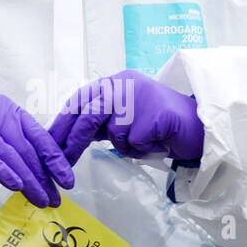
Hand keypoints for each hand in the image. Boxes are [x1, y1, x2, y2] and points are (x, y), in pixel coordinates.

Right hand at [0, 95, 73, 207]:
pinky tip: (16, 186)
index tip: (67, 180)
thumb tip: (41, 174)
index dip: (56, 159)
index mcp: (10, 111)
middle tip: (54, 198)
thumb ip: (15, 147)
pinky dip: (4, 172)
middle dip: (44, 177)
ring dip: (29, 181)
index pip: (40, 136)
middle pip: (28, 149)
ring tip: (40, 200)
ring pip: (12, 156)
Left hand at [48, 69, 203, 166]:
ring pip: (112, 131)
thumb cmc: (159, 126)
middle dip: (73, 142)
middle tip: (61, 164)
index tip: (48, 143)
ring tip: (143, 143)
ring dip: (124, 144)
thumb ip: (101, 122)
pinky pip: (133, 142)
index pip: (80, 100)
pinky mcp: (152, 113)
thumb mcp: (125, 119)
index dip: (62, 123)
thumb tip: (68, 136)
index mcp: (115, 82)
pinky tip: (158, 141)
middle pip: (88, 114)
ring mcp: (139, 96)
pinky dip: (143, 149)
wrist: (199, 126)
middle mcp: (124, 84)